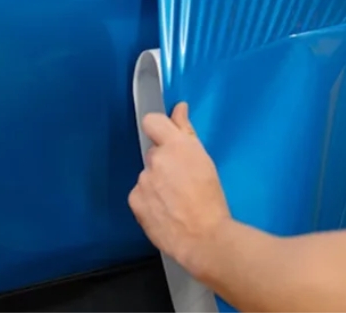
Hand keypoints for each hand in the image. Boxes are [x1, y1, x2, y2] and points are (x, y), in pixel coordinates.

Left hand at [129, 102, 230, 274]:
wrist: (203, 237)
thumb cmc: (210, 200)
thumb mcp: (204, 160)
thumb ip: (186, 131)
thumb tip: (179, 109)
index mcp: (176, 146)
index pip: (152, 122)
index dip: (159, 128)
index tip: (166, 138)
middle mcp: (156, 160)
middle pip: (154, 154)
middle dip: (165, 163)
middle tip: (182, 181)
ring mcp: (143, 181)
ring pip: (148, 175)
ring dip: (157, 183)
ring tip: (176, 201)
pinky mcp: (135, 201)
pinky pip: (140, 194)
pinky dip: (150, 200)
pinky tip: (165, 211)